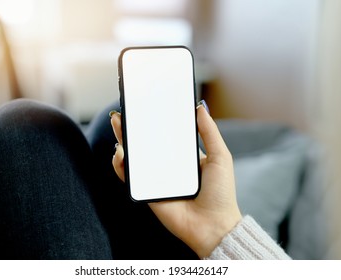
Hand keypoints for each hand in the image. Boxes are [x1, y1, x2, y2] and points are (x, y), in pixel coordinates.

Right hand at [110, 104, 241, 257]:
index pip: (165, 135)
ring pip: (134, 158)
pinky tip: (120, 154)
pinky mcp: (147, 192)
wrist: (213, 225)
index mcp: (183, 157)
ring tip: (119, 127)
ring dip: (122, 142)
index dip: (153, 122)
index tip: (145, 107)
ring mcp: (156, 179)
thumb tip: (200, 107)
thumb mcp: (220, 157)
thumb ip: (209, 132)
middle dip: (132, 128)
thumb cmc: (221, 192)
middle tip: (124, 113)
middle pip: (145, 144)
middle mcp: (167, 166)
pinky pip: (130, 178)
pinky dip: (120, 166)